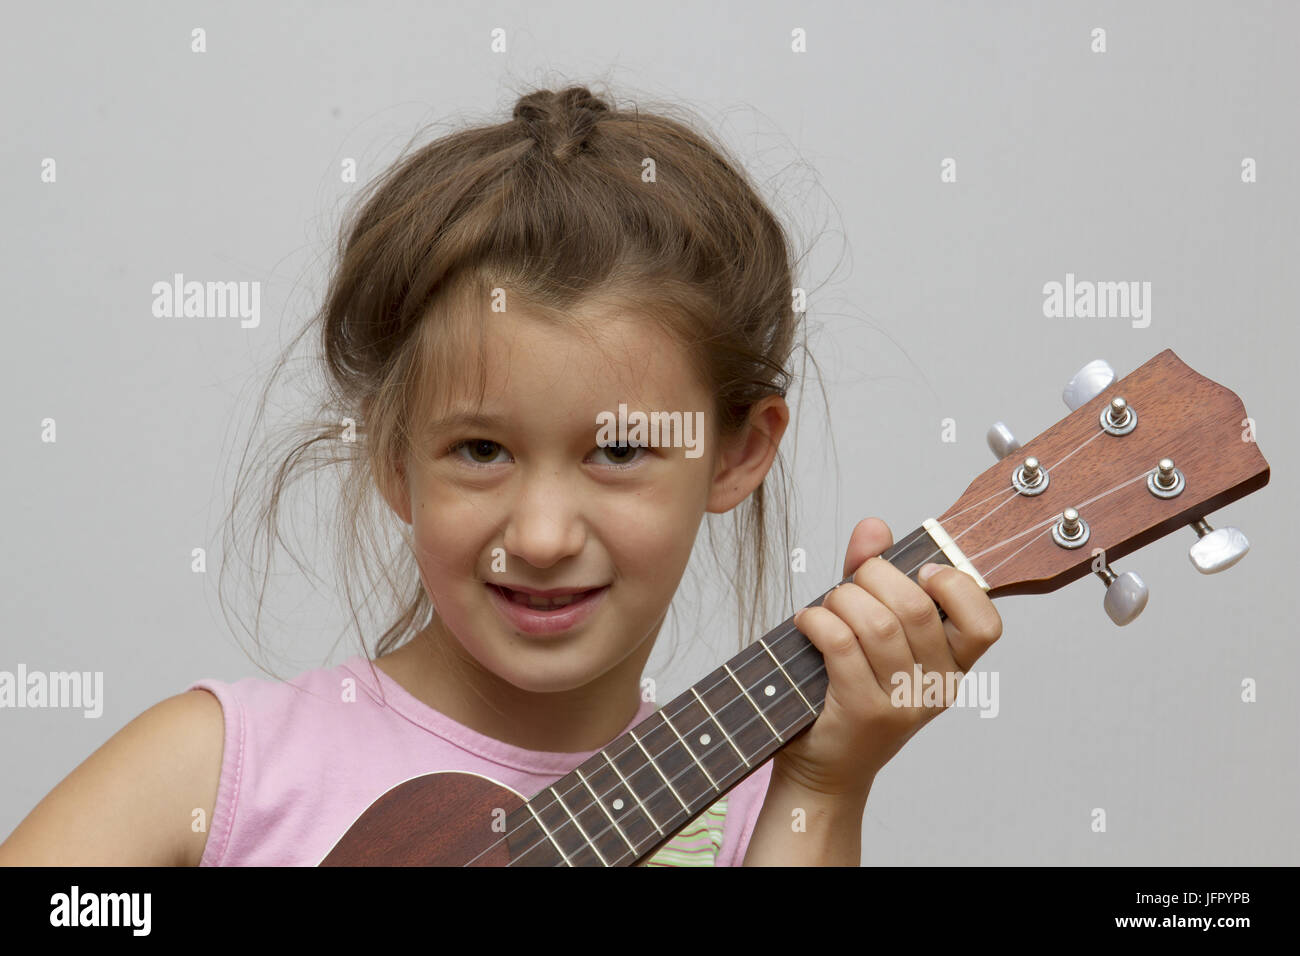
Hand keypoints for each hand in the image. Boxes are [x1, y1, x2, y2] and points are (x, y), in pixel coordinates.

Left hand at [772, 517, 1003, 798]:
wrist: (824, 769)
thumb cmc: (847, 691)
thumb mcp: (869, 630)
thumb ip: (875, 576)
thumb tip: (874, 527)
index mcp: (952, 667)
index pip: (985, 623)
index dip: (956, 585)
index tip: (923, 573)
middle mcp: (936, 687)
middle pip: (915, 607)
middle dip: (872, 577)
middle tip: (849, 587)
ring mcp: (902, 704)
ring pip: (876, 621)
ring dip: (840, 600)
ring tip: (825, 609)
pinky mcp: (863, 712)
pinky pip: (841, 643)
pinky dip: (816, 621)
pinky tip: (806, 624)